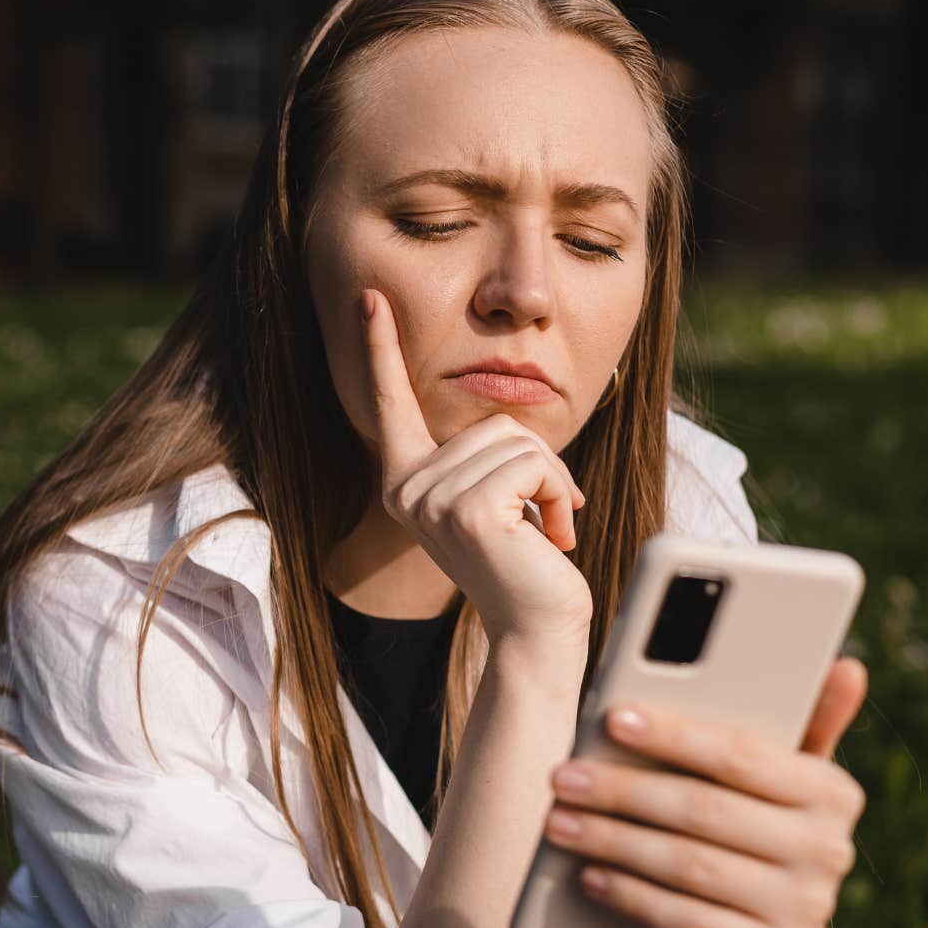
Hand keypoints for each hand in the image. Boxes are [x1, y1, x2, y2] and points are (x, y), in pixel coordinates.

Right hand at [359, 287, 591, 647]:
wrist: (536, 629)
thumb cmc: (525, 566)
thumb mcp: (496, 499)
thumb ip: (486, 459)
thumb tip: (504, 432)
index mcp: (406, 482)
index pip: (392, 405)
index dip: (381, 349)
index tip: (370, 298)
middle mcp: (406, 489)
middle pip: (493, 422)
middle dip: (538, 463)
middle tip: (542, 518)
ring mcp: (431, 499)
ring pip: (517, 441)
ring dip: (551, 482)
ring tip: (544, 532)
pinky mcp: (467, 509)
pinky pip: (532, 465)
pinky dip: (557, 495)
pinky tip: (550, 538)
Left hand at [540, 657, 869, 927]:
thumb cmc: (760, 834)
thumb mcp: (782, 783)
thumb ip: (799, 724)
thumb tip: (847, 665)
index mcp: (832, 791)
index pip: (742, 754)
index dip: (673, 735)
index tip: (612, 717)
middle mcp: (829, 849)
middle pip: (704, 810)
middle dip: (623, 791)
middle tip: (563, 777)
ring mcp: (806, 908)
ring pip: (690, 866)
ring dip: (615, 842)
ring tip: (559, 822)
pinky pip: (689, 922)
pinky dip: (633, 897)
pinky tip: (590, 876)